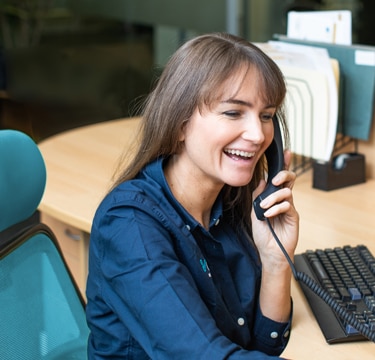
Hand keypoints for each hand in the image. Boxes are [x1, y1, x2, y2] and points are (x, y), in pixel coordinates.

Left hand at [251, 150, 298, 269]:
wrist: (269, 252)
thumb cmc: (263, 234)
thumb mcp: (255, 212)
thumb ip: (258, 196)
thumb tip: (261, 180)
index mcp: (274, 198)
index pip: (280, 179)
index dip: (284, 165)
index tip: (286, 153)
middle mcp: (283, 201)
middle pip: (289, 180)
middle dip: (283, 175)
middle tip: (275, 179)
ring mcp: (289, 208)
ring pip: (287, 192)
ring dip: (273, 197)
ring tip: (264, 207)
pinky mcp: (294, 217)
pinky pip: (288, 206)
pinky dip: (276, 208)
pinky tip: (268, 215)